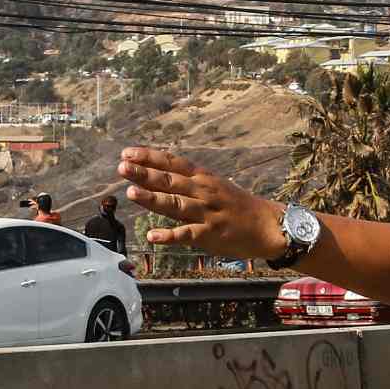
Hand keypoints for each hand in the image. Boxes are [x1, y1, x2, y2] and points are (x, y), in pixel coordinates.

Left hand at [117, 147, 286, 258]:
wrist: (267, 225)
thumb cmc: (236, 206)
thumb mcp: (214, 185)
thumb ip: (187, 181)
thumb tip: (157, 174)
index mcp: (203, 178)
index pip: (173, 163)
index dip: (150, 157)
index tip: (127, 152)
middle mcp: (203, 191)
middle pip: (170, 180)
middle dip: (144, 173)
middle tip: (121, 167)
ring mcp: (206, 213)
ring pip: (176, 204)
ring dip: (153, 198)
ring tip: (131, 193)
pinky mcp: (211, 235)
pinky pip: (187, 234)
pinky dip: (170, 236)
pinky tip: (152, 236)